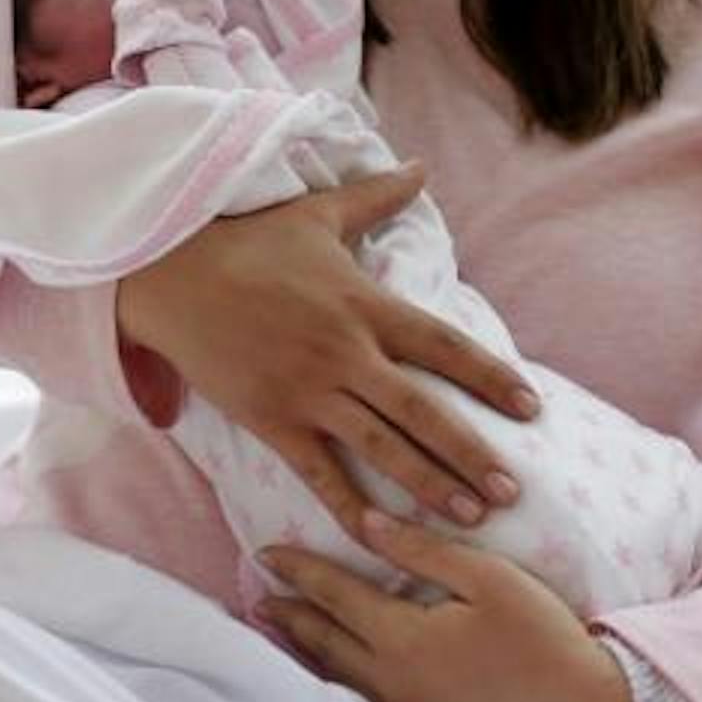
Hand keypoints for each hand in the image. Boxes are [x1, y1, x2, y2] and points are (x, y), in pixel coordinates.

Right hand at [116, 162, 540, 541]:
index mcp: (365, 305)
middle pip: (422, 410)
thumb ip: (376, 196)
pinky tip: (381, 535)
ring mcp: (308, 391)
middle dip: (470, 452)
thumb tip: (420, 167)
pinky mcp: (272, 421)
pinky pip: (318, 472)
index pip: (443, 345)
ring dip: (428, 485)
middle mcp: (345, 353)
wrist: (170, 274)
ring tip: (471, 517)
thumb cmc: (247, 242)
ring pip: (381, 447)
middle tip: (513, 490)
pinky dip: (349, 505)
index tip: (531, 406)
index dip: (490, 376)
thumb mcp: (318, 214)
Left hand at [256, 509, 632, 701]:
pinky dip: (337, 672)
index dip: (299, 571)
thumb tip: (366, 521)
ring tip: (282, 626)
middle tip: (258, 593)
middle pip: (323, 641)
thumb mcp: (488, 578)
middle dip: (289, 613)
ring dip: (306, 646)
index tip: (264, 552)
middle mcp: (393, 681)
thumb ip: (422, 549)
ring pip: (339, 674)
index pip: (335, 596)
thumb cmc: (542, 638)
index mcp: (404, 639)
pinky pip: (364, 696)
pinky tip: (337, 664)